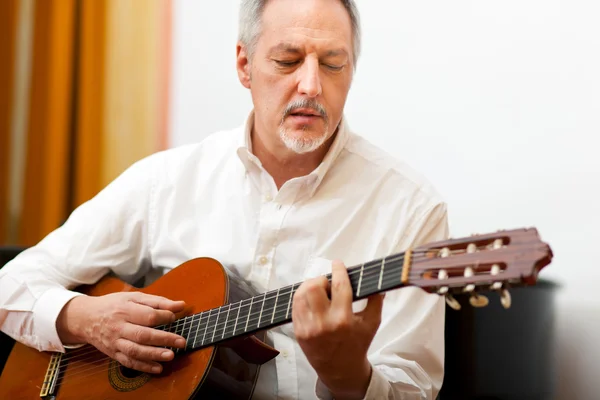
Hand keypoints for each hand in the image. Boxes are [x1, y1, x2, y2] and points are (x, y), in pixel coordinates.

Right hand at [56, 292, 186, 373]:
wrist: (86, 318)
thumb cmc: (113, 305)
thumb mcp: (133, 297)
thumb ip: (158, 301)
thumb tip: (181, 305)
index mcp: (125, 310)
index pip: (147, 315)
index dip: (164, 317)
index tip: (174, 317)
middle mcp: (119, 327)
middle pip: (142, 334)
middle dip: (164, 339)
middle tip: (181, 342)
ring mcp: (115, 342)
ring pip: (135, 351)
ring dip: (154, 355)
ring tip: (171, 356)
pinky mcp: (113, 353)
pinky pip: (128, 362)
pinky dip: (143, 367)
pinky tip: (158, 368)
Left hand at [292, 260, 384, 398]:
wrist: (340, 370)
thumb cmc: (357, 345)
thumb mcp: (372, 324)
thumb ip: (375, 301)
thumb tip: (377, 282)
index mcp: (343, 320)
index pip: (340, 286)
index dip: (338, 270)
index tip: (338, 264)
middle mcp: (324, 323)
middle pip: (314, 287)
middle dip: (322, 280)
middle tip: (328, 284)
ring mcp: (308, 328)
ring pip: (301, 294)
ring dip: (310, 287)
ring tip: (319, 291)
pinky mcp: (298, 331)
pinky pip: (295, 306)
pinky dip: (302, 298)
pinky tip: (311, 300)